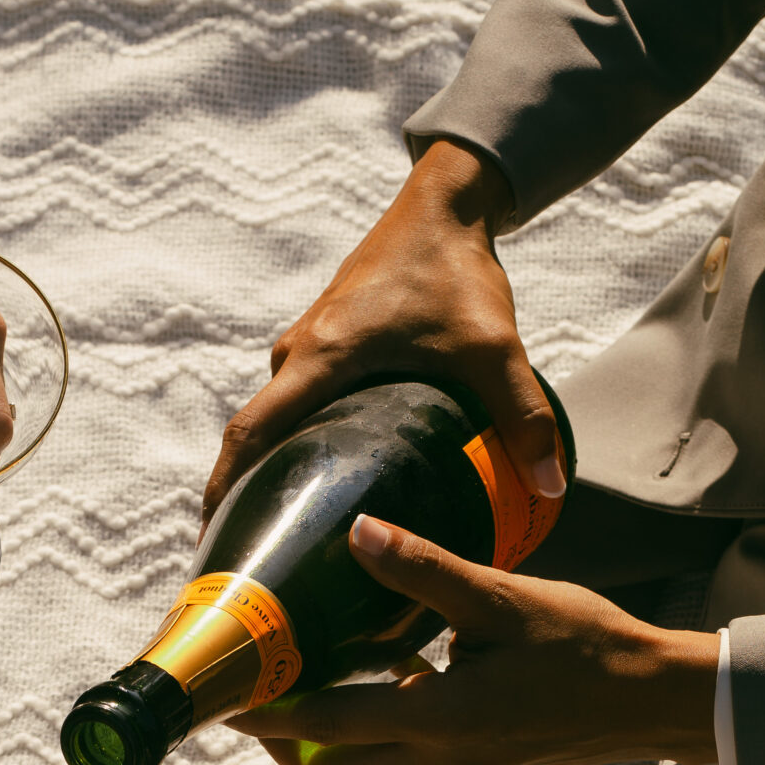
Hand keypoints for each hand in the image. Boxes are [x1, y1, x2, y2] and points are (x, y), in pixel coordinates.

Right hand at [202, 139, 564, 524]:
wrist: (443, 206)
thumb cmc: (455, 271)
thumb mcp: (495, 347)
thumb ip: (522, 416)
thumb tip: (550, 488)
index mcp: (320, 359)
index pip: (251, 433)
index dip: (225, 489)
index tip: (213, 541)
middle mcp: (298, 354)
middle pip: (257, 437)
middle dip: (249, 497)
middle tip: (260, 559)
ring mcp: (306, 347)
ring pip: (279, 420)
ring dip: (278, 469)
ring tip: (291, 532)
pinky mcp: (324, 343)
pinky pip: (298, 402)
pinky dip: (301, 441)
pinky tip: (327, 479)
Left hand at [224, 516, 719, 764]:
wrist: (655, 701)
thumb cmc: (588, 649)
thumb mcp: (503, 602)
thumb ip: (426, 571)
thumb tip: (360, 532)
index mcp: (436, 723)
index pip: (322, 730)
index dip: (265, 715)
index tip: (222, 696)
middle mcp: (436, 761)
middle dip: (282, 746)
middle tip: (257, 693)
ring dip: (326, 738)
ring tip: (306, 676)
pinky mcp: (474, 761)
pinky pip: (402, 757)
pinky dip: (374, 726)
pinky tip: (385, 668)